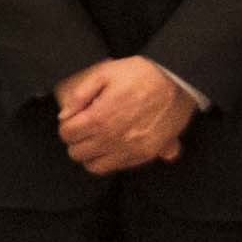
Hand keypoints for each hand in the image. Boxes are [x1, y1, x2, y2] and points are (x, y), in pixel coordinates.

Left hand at [56, 55, 196, 175]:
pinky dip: (109, 160)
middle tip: (84, 128)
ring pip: (93, 166)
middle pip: (77, 153)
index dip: (67, 125)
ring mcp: (129, 150)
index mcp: (99, 118)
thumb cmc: (142, 74)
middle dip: (76, 140)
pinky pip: (116, 168)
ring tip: (96, 139)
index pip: (67, 134)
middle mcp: (112, 138)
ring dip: (90, 154)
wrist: (177, 82)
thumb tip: (64, 115)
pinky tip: (113, 145)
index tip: (74, 119)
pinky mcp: (144, 155)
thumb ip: (80, 94)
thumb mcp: (105, 72)